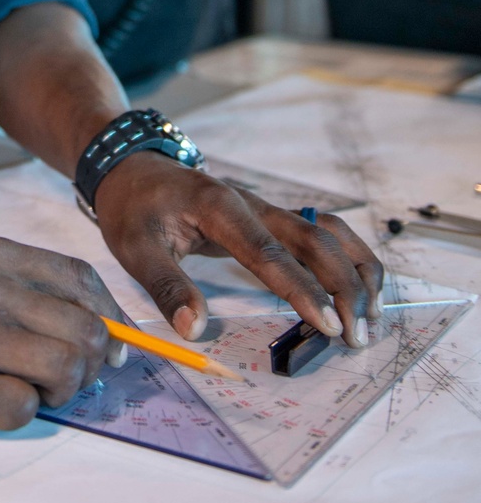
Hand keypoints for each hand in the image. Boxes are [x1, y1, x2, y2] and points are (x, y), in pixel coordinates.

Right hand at [0, 235, 126, 429]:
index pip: (81, 281)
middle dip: (93, 361)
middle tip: (73, 377)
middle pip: (85, 329)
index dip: (110, 316)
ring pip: (65, 369)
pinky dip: (22, 412)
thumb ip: (14, 279)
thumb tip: (84, 315)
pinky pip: (24, 410)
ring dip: (63, 389)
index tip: (113, 342)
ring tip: (36, 391)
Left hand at [93, 154, 383, 348]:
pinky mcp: (269, 218)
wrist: (131, 167)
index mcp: (219, 207)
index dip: (303, 290)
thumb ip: (165, 286)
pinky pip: (319, 234)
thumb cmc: (132, 207)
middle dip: (344, 286)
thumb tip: (195, 329)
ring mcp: (265, 209)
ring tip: (371, 317)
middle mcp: (252, 203)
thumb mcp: (134, 247)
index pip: (269, 252)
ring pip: (328, 232)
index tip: (329, 325)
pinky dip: (346, 260)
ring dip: (355, 270)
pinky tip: (358, 290)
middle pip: (315, 238)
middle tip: (356, 336)